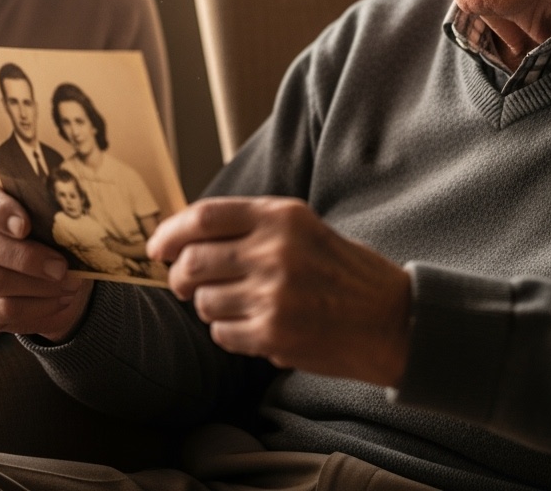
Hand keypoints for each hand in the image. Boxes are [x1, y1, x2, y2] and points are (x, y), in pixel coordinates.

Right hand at [0, 180, 91, 341]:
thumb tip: (74, 223)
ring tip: (69, 285)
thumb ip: (49, 212)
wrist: (36, 269)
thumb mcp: (43, 215)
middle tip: (61, 268)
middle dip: (26, 258)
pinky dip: (34, 307)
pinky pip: (0, 310)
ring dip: (36, 287)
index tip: (25, 227)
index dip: (0, 211)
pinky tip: (58, 300)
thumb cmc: (41, 232)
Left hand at [147, 197, 411, 386]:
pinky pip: (221, 333)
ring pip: (203, 302)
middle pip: (193, 261)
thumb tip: (186, 234)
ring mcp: (273, 295)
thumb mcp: (305, 229)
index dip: (170, 232)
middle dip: (179, 277)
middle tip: (184, 284)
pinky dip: (228, 333)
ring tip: (240, 305)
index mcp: (282, 216)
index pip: (204, 217)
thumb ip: (252, 227)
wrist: (392, 320)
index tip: (158, 247)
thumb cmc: (346, 274)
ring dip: (210, 307)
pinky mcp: (273, 334)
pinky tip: (255, 327)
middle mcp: (275, 251)